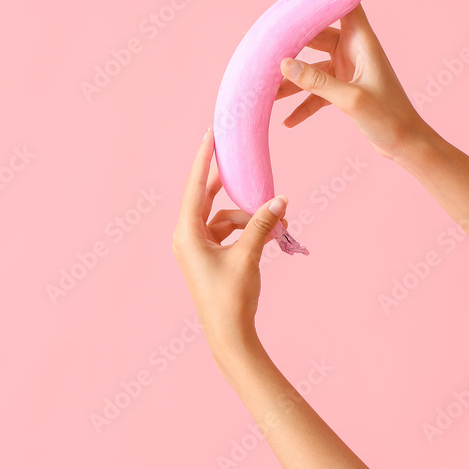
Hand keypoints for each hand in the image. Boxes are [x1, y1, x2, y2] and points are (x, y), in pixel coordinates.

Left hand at [172, 129, 289, 360]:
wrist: (229, 334)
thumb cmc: (231, 297)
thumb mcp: (248, 255)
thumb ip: (262, 224)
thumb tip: (280, 199)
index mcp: (187, 234)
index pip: (195, 187)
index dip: (204, 159)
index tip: (210, 134)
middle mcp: (188, 237)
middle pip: (208, 198)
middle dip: (231, 186)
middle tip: (242, 160)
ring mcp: (198, 248)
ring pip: (225, 217)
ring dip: (249, 218)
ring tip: (275, 225)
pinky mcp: (210, 257)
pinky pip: (229, 232)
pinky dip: (247, 231)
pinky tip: (269, 234)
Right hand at [276, 0, 433, 161]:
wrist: (407, 146)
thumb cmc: (389, 119)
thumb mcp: (350, 99)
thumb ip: (315, 81)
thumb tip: (282, 63)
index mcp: (362, 42)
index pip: (343, 1)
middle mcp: (354, 51)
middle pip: (315, 35)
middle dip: (289, 41)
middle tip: (263, 43)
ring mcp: (349, 70)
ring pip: (311, 67)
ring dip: (290, 81)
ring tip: (266, 93)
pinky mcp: (345, 90)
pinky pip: (317, 92)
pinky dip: (303, 104)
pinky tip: (287, 122)